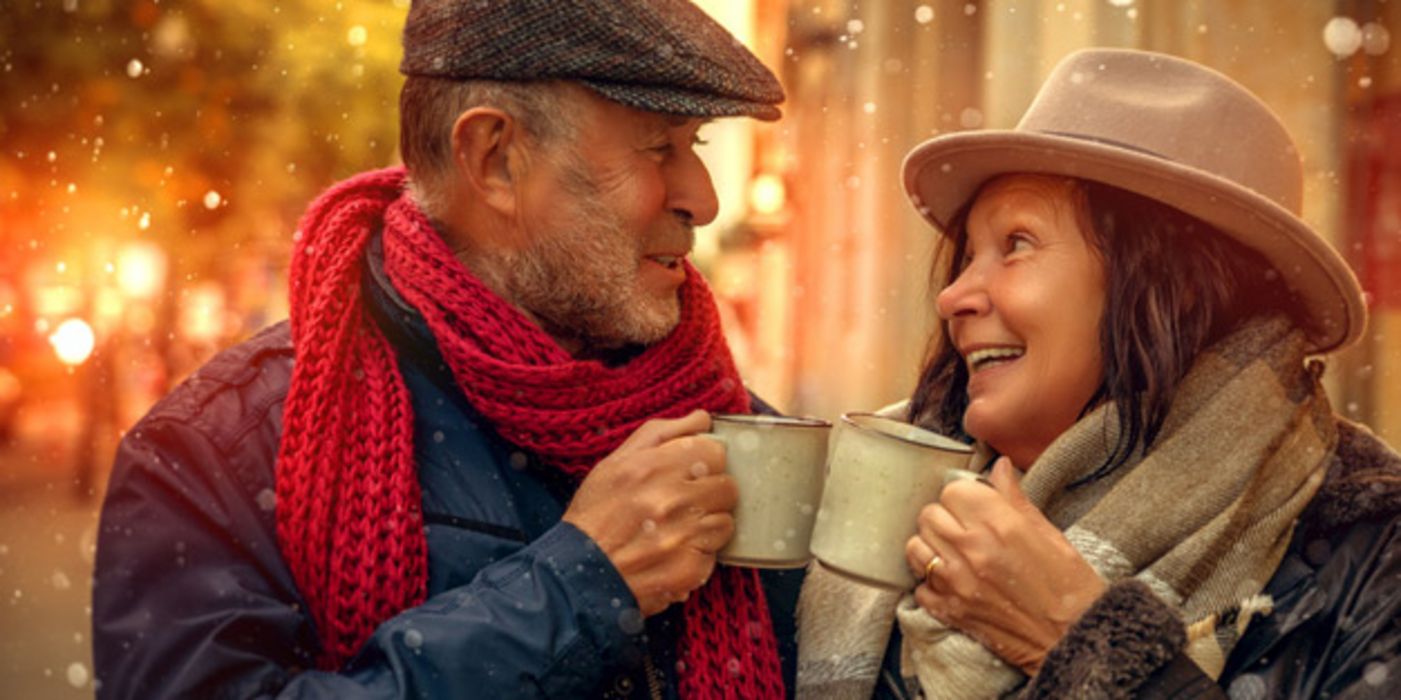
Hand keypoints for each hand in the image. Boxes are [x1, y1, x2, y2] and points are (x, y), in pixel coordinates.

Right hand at [563, 409, 735, 616]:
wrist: (578, 573)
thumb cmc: (596, 513)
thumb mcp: (616, 461)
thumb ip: (663, 433)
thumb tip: (703, 418)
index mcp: (654, 467)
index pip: (714, 452)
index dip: (706, 461)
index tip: (693, 471)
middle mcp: (672, 500)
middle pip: (727, 487)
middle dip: (710, 493)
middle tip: (685, 502)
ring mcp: (684, 537)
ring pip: (725, 522)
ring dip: (707, 525)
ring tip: (677, 530)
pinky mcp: (690, 569)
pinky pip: (714, 554)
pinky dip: (698, 554)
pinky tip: (672, 553)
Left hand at [903, 457, 1104, 674]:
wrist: (1076, 639)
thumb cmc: (1070, 587)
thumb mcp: (1049, 534)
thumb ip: (1015, 498)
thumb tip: (999, 467)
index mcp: (998, 524)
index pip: (953, 490)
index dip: (964, 496)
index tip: (974, 505)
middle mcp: (972, 549)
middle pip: (929, 514)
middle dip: (945, 517)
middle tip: (964, 528)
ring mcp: (956, 582)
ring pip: (915, 547)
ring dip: (930, 546)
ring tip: (952, 552)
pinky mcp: (950, 611)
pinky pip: (919, 587)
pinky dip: (930, 583)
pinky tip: (952, 582)